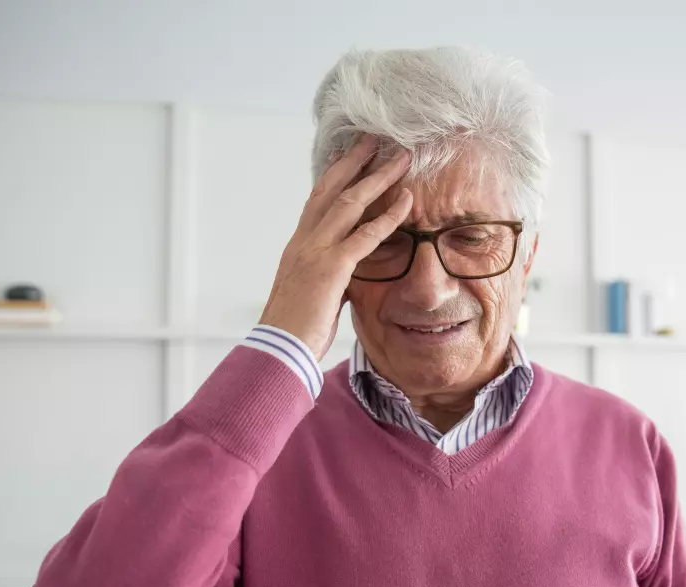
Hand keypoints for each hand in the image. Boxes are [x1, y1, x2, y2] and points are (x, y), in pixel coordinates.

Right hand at [260, 135, 412, 358]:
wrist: (279, 348)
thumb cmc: (294, 328)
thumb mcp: (311, 292)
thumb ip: (328, 275)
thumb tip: (343, 275)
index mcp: (298, 245)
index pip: (317, 199)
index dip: (334, 174)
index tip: (349, 153)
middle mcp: (305, 240)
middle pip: (331, 188)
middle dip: (355, 161)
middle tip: (375, 138)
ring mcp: (316, 251)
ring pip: (350, 202)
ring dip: (378, 177)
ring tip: (400, 159)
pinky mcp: (331, 268)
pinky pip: (366, 235)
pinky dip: (389, 216)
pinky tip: (407, 201)